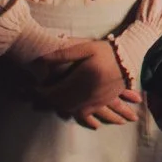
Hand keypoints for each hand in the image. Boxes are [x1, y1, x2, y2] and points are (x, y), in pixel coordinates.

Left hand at [26, 39, 142, 128]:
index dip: (40, 92)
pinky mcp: (101, 102)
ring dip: (56, 107)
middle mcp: (88, 92)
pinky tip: (65, 111)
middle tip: (32, 98)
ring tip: (45, 103)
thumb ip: (63, 54)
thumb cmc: (107, 50)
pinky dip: (72, 113)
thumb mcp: (85, 47)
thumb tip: (41, 60)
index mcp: (83, 78)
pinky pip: (84, 113)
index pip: (55, 91)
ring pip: (70, 109)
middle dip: (45, 101)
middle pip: (60, 102)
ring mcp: (96, 100)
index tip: (30, 89)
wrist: (130, 57)